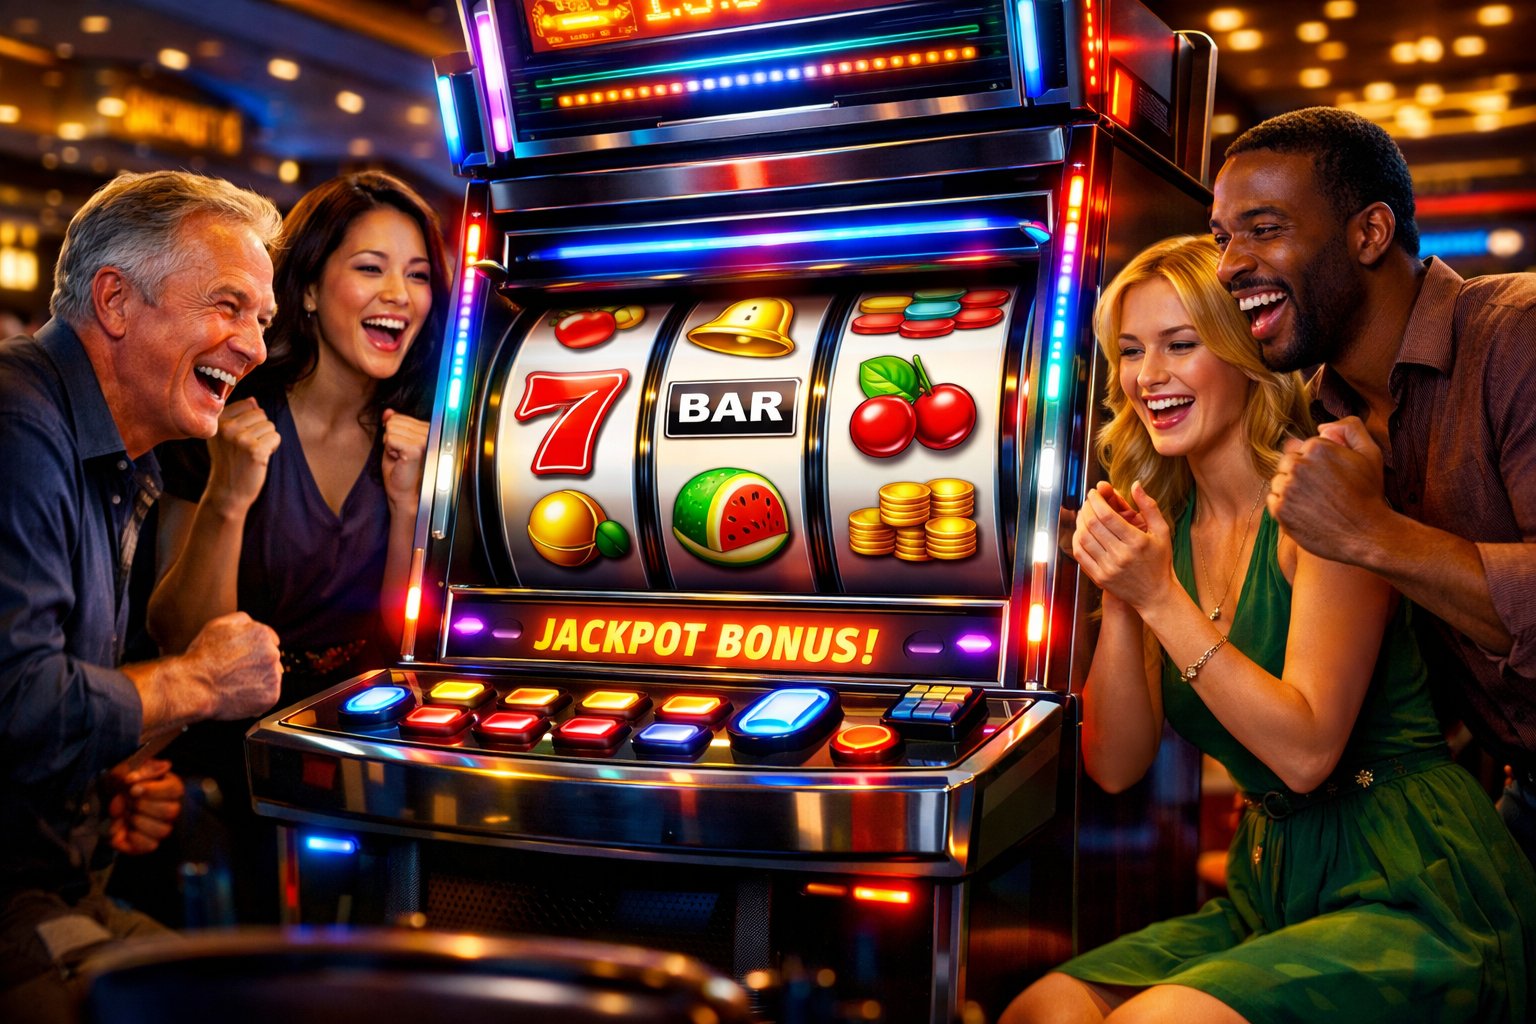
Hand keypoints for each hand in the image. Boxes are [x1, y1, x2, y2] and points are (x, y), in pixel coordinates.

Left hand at [107, 758, 184, 854]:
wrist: (108, 802)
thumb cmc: (123, 785)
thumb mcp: (129, 769)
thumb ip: (146, 767)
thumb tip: (165, 766)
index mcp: (171, 788)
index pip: (174, 791)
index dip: (153, 790)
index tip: (133, 789)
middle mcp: (171, 809)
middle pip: (169, 811)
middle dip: (142, 806)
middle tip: (126, 801)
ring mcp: (161, 828)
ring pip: (162, 830)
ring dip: (137, 821)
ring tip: (125, 814)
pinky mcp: (148, 844)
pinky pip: (150, 845)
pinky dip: (133, 838)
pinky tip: (123, 828)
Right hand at [183, 611, 281, 719]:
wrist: (194, 687)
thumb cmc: (202, 658)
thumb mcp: (217, 625)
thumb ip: (241, 620)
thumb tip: (254, 624)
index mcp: (261, 635)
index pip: (269, 640)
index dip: (254, 649)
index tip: (244, 657)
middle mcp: (272, 653)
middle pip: (270, 658)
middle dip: (257, 663)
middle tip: (235, 671)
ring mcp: (273, 676)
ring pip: (271, 676)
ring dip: (259, 679)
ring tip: (236, 683)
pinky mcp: (271, 695)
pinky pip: (269, 694)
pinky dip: (258, 696)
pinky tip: (241, 694)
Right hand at [206, 398, 279, 515]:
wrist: (228, 491)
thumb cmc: (230, 461)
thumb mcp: (224, 437)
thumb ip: (237, 416)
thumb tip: (253, 400)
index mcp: (217, 421)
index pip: (248, 404)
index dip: (250, 421)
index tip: (239, 438)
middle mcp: (226, 427)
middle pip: (261, 414)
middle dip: (260, 430)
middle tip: (247, 448)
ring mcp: (240, 438)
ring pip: (270, 425)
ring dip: (266, 440)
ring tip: (251, 453)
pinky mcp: (254, 450)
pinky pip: (275, 437)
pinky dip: (272, 448)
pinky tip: (259, 458)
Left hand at [380, 409, 428, 512]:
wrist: (404, 492)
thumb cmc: (399, 469)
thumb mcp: (393, 442)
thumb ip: (393, 424)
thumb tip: (388, 411)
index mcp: (427, 429)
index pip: (399, 417)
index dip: (393, 432)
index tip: (400, 448)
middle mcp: (429, 432)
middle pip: (394, 421)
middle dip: (391, 438)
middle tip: (400, 454)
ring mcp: (425, 440)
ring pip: (391, 429)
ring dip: (390, 445)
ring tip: (400, 457)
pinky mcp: (417, 449)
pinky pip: (390, 439)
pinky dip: (390, 450)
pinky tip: (399, 459)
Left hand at [1072, 481, 1175, 611]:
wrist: (1155, 595)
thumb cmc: (1159, 560)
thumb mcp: (1162, 531)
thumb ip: (1149, 506)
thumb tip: (1135, 484)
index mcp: (1137, 541)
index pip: (1107, 516)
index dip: (1096, 500)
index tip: (1094, 492)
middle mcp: (1121, 555)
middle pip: (1092, 524)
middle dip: (1087, 507)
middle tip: (1088, 501)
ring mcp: (1108, 568)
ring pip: (1083, 538)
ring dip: (1080, 521)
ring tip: (1084, 513)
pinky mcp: (1099, 578)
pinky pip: (1080, 554)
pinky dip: (1076, 539)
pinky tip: (1081, 531)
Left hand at [1268, 418, 1390, 563]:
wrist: (1367, 535)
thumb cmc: (1369, 494)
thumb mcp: (1370, 453)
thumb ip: (1350, 429)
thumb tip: (1322, 426)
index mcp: (1317, 447)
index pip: (1303, 448)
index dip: (1318, 464)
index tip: (1331, 478)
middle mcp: (1298, 465)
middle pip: (1288, 463)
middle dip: (1301, 474)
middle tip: (1323, 491)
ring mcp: (1287, 489)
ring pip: (1279, 482)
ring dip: (1292, 490)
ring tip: (1316, 503)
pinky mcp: (1280, 511)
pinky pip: (1273, 500)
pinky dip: (1285, 506)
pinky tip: (1305, 512)